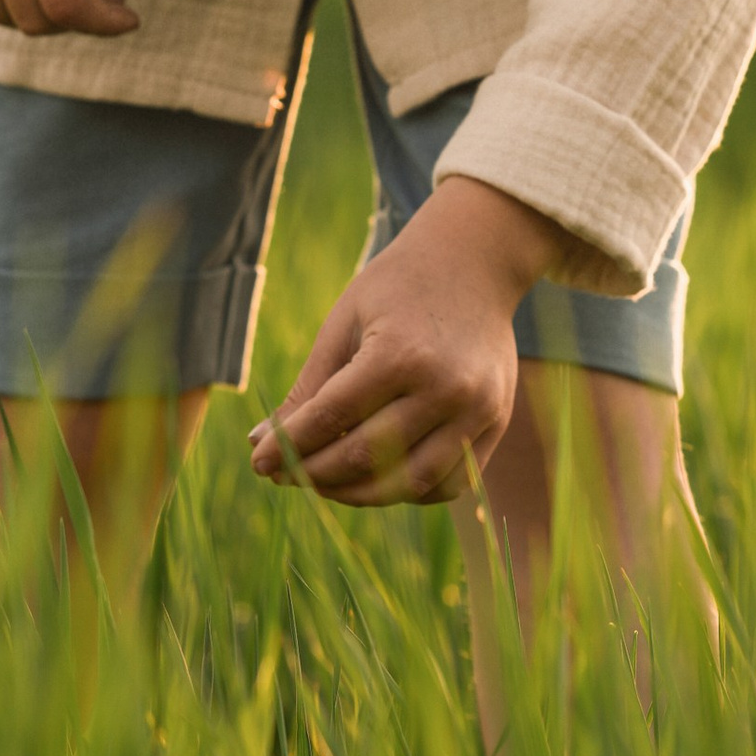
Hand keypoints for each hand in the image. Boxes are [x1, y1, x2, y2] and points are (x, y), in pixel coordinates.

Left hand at [250, 177, 562, 504]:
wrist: (476, 262)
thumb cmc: (399, 287)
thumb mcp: (345, 323)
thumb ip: (309, 386)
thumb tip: (259, 442)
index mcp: (399, 354)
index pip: (331, 417)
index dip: (289, 445)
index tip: (259, 462)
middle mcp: (444, 388)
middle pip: (367, 456)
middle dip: (315, 474)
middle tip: (285, 475)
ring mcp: (478, 410)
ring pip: (410, 483)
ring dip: (359, 494)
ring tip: (325, 483)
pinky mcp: (497, 422)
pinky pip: (450, 483)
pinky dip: (409, 492)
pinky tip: (377, 480)